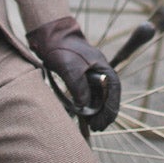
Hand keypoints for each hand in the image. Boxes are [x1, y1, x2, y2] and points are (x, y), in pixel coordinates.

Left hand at [27, 16, 120, 130]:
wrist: (50, 35)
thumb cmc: (62, 47)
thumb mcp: (70, 67)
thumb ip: (78, 86)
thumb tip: (84, 106)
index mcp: (103, 67)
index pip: (113, 91)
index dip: (110, 108)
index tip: (103, 122)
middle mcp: (100, 72)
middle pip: (107, 96)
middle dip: (103, 113)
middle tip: (96, 127)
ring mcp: (90, 75)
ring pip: (98, 97)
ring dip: (95, 111)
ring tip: (90, 125)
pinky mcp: (80, 77)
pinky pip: (87, 94)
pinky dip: (87, 105)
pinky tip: (82, 115)